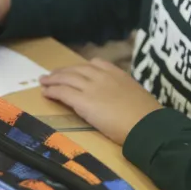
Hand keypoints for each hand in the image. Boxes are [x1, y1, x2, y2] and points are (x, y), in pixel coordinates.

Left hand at [40, 59, 162, 144]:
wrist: (146, 125)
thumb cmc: (147, 116)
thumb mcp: (136, 94)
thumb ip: (124, 91)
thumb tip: (121, 98)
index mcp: (117, 73)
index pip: (95, 63)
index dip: (81, 67)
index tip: (75, 70)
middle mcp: (102, 76)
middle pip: (76, 69)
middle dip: (63, 71)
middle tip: (53, 75)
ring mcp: (91, 87)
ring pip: (66, 78)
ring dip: (53, 79)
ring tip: (44, 81)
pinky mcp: (82, 101)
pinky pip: (63, 92)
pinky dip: (52, 91)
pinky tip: (46, 93)